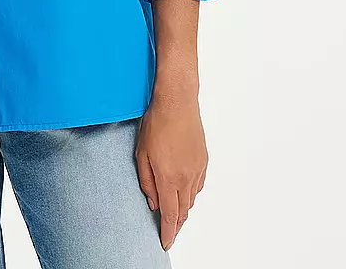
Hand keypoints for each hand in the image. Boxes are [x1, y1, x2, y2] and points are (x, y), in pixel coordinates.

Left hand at [135, 93, 207, 251]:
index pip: (170, 214)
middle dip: (176, 225)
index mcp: (169, 177)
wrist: (177, 103)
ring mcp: (197, 169)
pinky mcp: (203, 160)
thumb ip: (147, 182)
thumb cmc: (157, 124)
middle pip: (183, 211)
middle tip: (169, 232)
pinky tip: (183, 191)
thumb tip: (153, 202)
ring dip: (183, 209)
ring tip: (173, 213)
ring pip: (191, 200)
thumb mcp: (142, 154)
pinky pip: (198, 185)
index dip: (168, 232)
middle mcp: (186, 177)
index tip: (166, 242)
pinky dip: (191, 194)